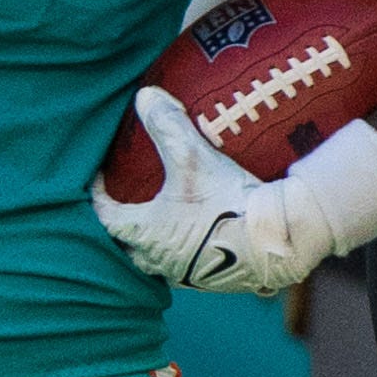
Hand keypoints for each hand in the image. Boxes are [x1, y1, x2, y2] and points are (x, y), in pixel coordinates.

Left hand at [90, 90, 376, 297]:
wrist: (279, 239)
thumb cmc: (229, 202)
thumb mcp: (194, 159)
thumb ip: (167, 126)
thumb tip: (144, 95)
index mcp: (145, 236)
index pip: (105, 215)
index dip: (97, 194)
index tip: (97, 177)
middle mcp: (159, 262)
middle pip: (126, 242)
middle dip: (123, 220)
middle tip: (124, 197)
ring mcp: (186, 275)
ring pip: (155, 257)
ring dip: (151, 237)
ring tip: (157, 214)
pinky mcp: (212, 280)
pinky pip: (183, 264)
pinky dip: (179, 247)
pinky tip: (193, 232)